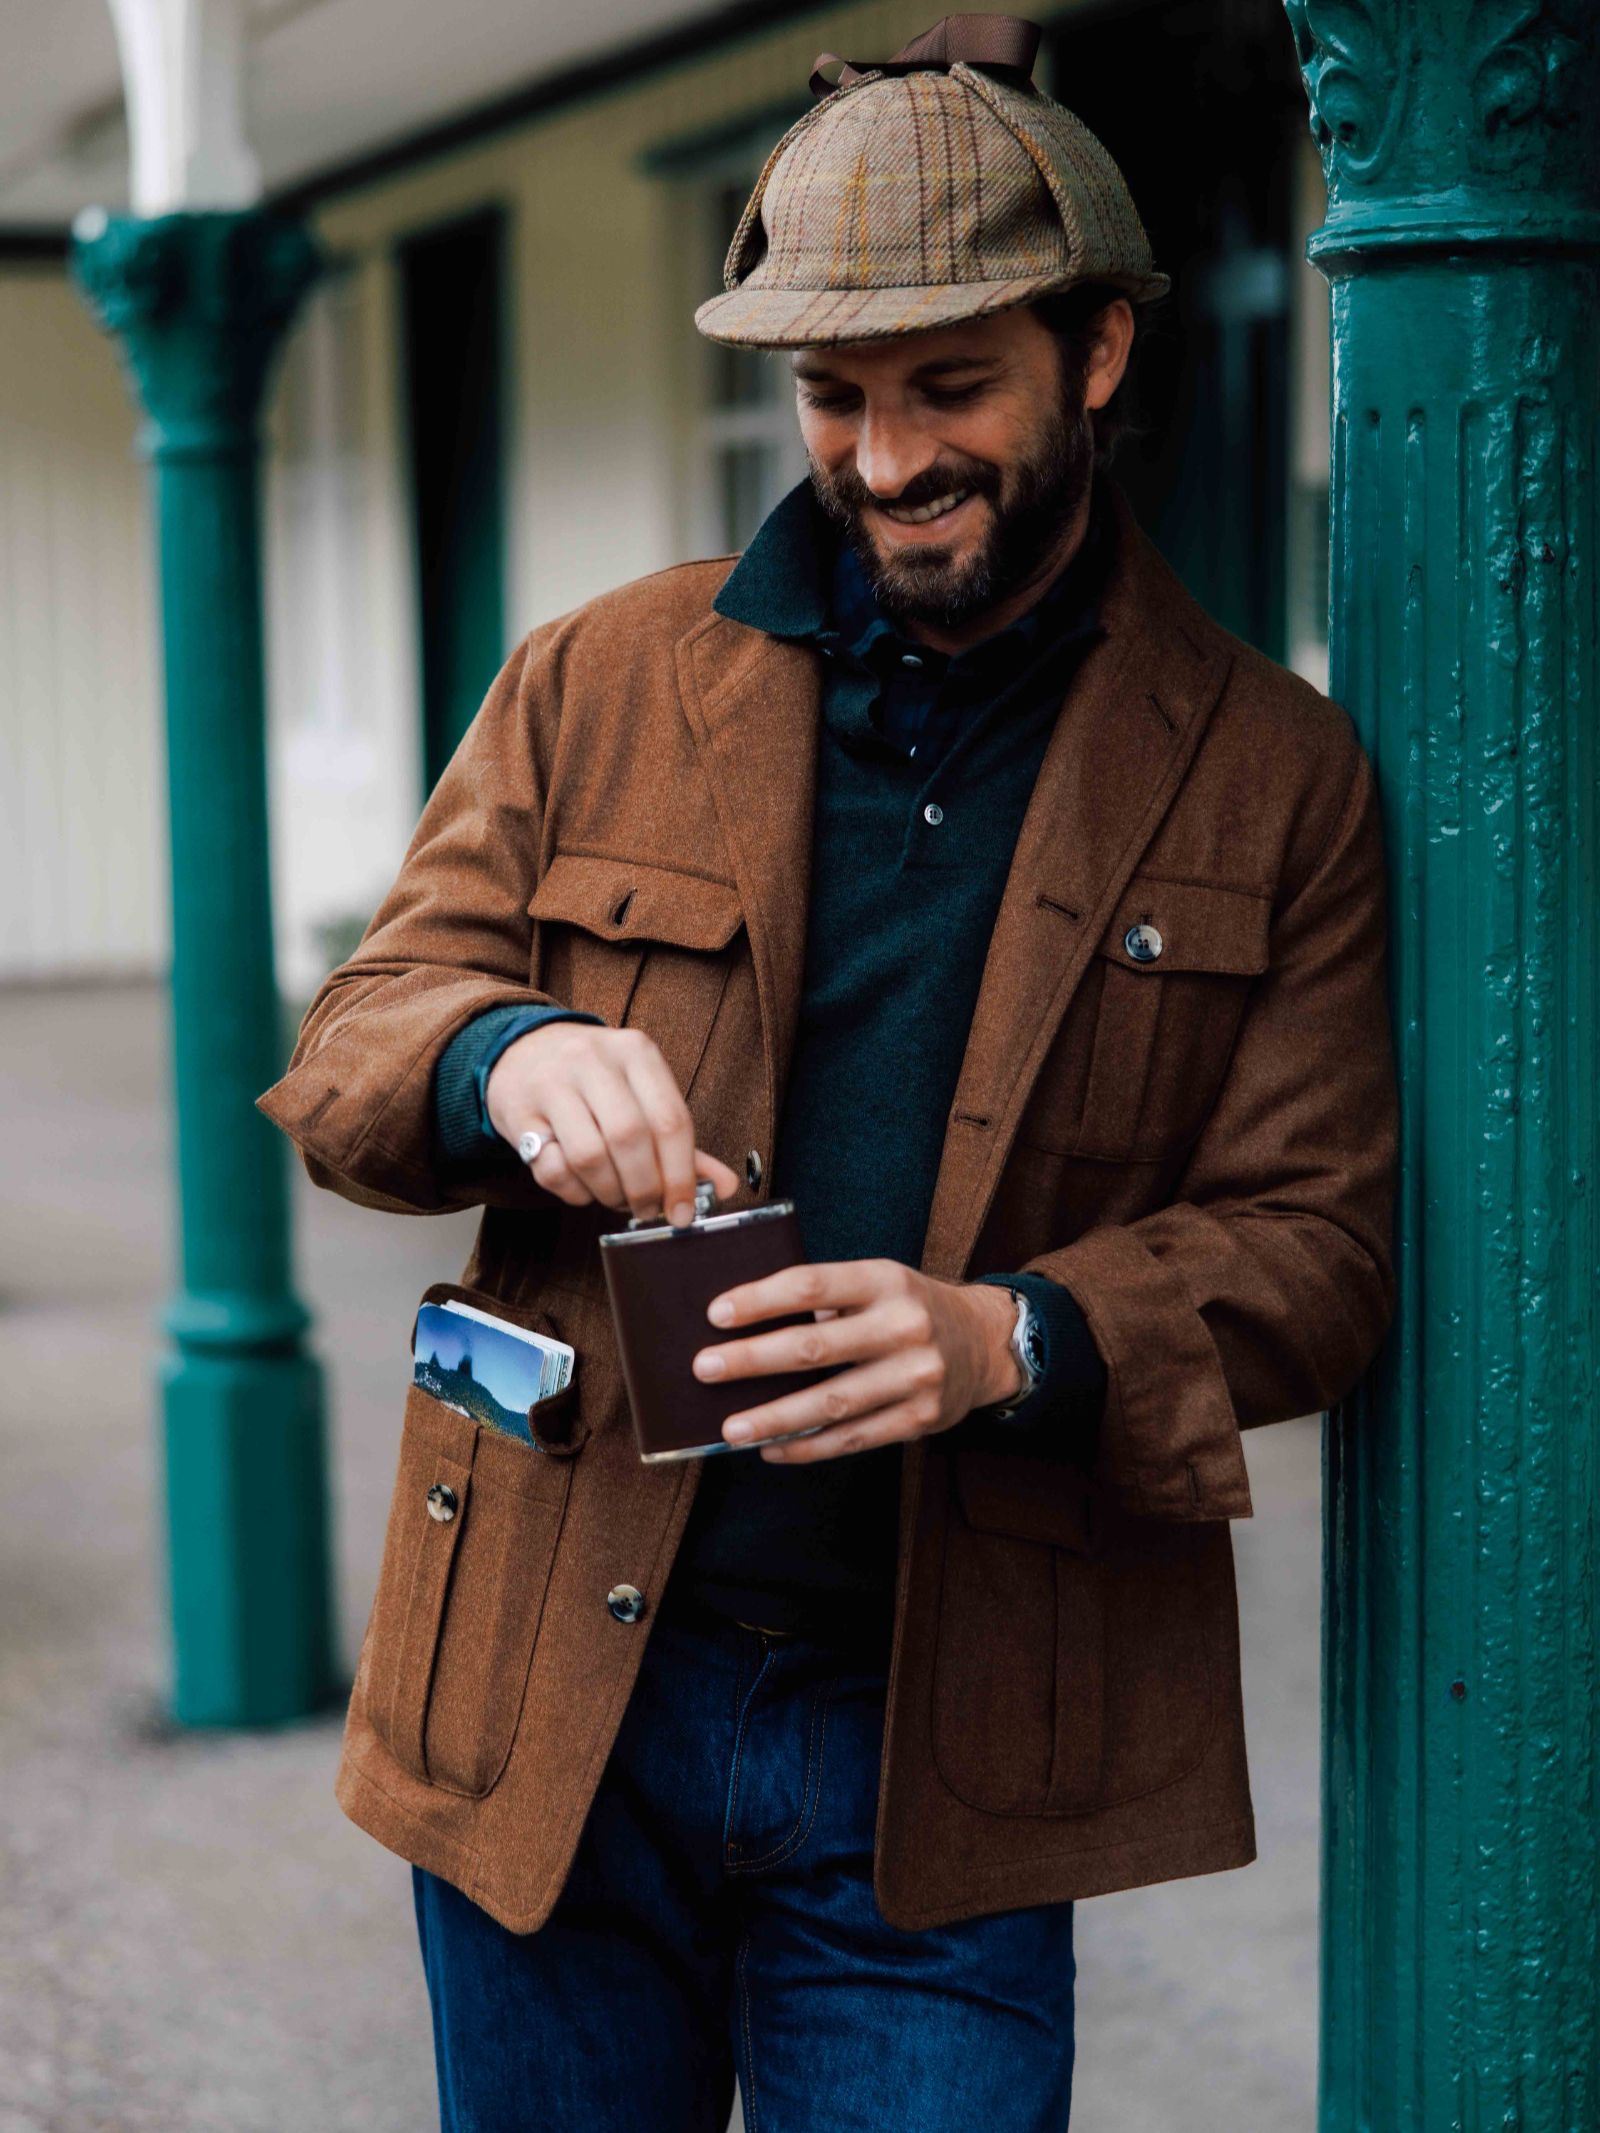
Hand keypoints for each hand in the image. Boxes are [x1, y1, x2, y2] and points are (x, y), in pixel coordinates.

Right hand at [486, 1021, 739, 1226]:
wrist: (522, 1051)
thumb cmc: (593, 1080)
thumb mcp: (640, 1091)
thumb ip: (680, 1139)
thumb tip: (725, 1187)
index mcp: (636, 1053)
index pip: (671, 1120)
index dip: (681, 1176)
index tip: (684, 1211)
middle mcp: (594, 1061)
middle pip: (630, 1138)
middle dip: (645, 1188)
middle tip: (649, 1209)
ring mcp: (551, 1083)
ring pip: (589, 1156)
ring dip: (609, 1193)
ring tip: (617, 1198)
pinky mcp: (519, 1112)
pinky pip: (551, 1168)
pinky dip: (575, 1193)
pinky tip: (584, 1188)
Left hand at [691, 1260, 1024, 1461]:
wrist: (984, 1343)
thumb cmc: (909, 1308)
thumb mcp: (879, 1282)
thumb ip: (826, 1297)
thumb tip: (745, 1325)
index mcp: (885, 1280)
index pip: (812, 1284)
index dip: (761, 1300)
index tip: (716, 1313)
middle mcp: (904, 1325)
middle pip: (814, 1347)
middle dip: (752, 1359)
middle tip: (705, 1369)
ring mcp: (915, 1375)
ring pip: (830, 1403)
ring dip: (773, 1418)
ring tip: (729, 1429)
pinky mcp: (920, 1419)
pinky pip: (853, 1438)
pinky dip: (808, 1447)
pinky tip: (772, 1449)